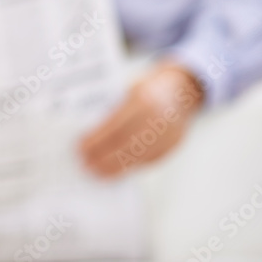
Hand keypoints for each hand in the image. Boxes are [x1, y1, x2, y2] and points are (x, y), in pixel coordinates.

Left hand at [78, 61, 204, 177]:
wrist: (181, 92)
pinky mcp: (172, 147)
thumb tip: (85, 130)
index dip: (97, 140)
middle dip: (103, 157)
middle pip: (126, 143)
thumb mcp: (127, 90)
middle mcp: (157, 119)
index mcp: (142, 100)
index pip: (116, 124)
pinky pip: (148, 160)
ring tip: (96, 172)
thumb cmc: (146, 90)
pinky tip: (114, 171)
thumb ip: (111, 108)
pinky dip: (129, 167)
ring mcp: (168, 135)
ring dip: (114, 167)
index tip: (80, 148)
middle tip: (84, 164)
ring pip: (138, 156)